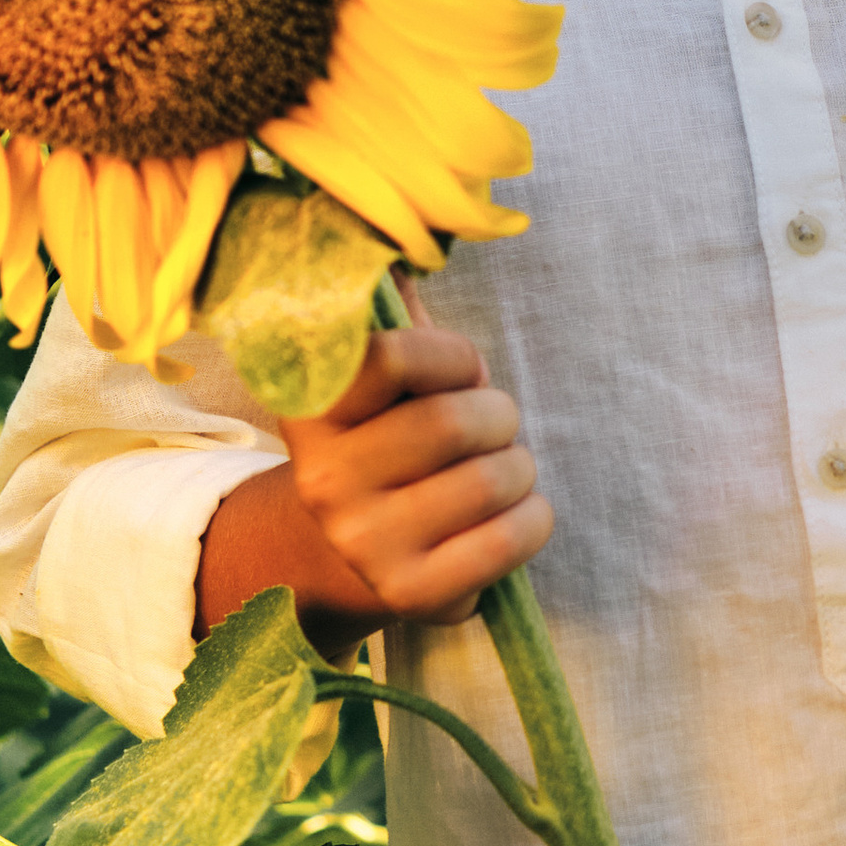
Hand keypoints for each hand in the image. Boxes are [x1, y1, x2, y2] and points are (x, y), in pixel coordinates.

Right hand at [195, 324, 550, 656]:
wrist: (345, 556)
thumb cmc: (384, 447)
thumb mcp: (376, 384)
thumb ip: (392, 319)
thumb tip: (406, 251)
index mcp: (311, 411)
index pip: (391, 358)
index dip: (450, 357)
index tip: (462, 371)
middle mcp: (325, 480)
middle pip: (455, 423)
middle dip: (497, 415)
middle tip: (494, 425)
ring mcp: (364, 543)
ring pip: (493, 479)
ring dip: (520, 466)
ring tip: (501, 471)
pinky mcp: (411, 594)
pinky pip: (511, 537)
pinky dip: (535, 518)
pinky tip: (514, 514)